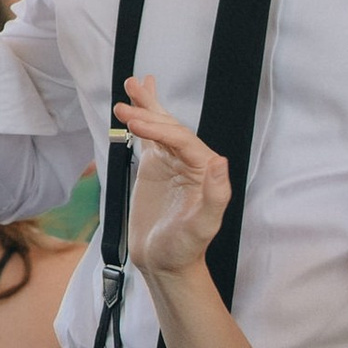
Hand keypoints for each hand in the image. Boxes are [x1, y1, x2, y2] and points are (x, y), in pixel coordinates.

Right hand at [115, 74, 229, 278]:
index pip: (182, 139)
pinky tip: (135, 106)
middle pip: (171, 127)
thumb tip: (221, 163)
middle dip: (149, 111)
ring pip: (160, 127)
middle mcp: (190, 162)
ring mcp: (171, 163)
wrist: (166, 263)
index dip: (159, 129)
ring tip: (133, 84)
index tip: (133, 124)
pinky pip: (149, 139)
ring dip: (147, 106)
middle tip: (126, 102)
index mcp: (204, 170)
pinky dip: (142, 121)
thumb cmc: (185, 248)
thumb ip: (215, 195)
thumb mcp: (203, 226)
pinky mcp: (155, 168)